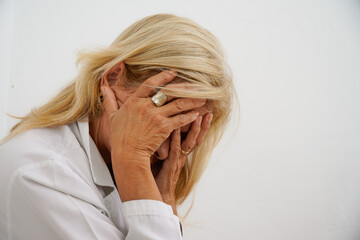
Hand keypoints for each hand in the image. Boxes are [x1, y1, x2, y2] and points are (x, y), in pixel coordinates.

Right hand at [101, 70, 206, 201]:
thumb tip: (103, 88)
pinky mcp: (163, 128)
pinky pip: (180, 119)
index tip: (174, 72)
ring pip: (178, 104)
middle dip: (184, 88)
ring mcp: (155, 116)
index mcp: (134, 101)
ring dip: (192, 101)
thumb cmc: (120, 137)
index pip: (151, 84)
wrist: (127, 154)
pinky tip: (197, 114)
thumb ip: (110, 101)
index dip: (163, 77)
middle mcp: (146, 106)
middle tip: (196, 85)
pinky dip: (189, 116)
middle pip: (168, 92)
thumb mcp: (112, 117)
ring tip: (203, 98)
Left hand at [153, 112, 212, 214]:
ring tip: (198, 117)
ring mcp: (177, 160)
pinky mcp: (170, 165)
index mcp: (182, 153)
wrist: (156, 194)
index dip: (201, 126)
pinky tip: (176, 129)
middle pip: (197, 139)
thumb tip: (157, 128)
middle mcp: (182, 156)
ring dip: (193, 130)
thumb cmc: (157, 175)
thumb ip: (163, 144)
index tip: (205, 112)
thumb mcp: (161, 157)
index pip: (194, 137)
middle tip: (208, 112)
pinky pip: (174, 150)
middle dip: (203, 126)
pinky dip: (176, 139)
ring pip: (189, 143)